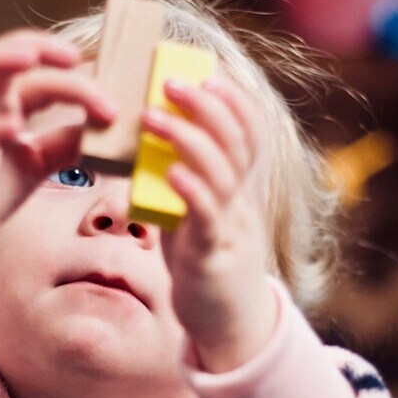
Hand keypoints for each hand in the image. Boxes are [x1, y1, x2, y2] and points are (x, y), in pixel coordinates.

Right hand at [0, 30, 114, 298]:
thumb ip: (67, 142)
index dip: (67, 69)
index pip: (33, 70)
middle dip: (34, 45)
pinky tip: (13, 126)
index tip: (105, 85)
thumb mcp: (37, 161)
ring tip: (29, 57)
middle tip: (73, 56)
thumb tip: (109, 127)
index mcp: (0, 103)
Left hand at [141, 78, 276, 372]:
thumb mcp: (195, 216)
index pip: (249, 134)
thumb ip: (182, 184)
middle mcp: (240, 204)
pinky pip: (206, 218)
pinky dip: (190, 190)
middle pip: (235, 144)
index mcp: (237, 191)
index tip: (208, 73)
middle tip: (171, 81)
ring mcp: (229, 229)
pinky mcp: (211, 257)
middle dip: (206, 106)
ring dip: (187, 139)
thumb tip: (149, 150)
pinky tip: (170, 171)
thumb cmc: (204, 263)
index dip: (234, 100)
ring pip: (221, 174)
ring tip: (154, 116)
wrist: (225, 323)